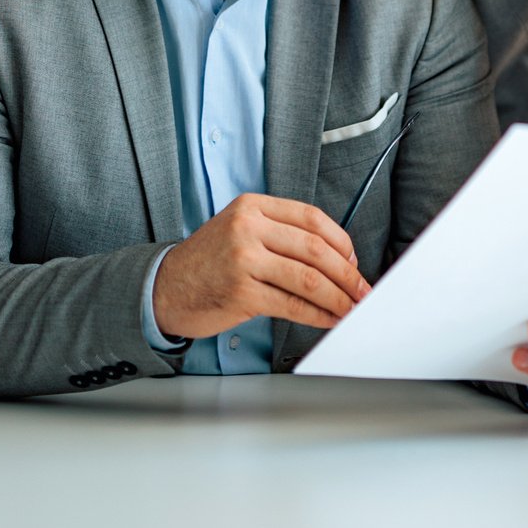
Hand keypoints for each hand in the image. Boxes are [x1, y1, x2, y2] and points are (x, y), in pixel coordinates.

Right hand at [153, 193, 369, 339]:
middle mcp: (247, 228)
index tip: (354, 262)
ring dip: (338, 298)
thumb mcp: (241, 231)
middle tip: (363, 290)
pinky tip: (328, 320)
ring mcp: (243, 259)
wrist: (165, 287)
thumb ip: (282, 235)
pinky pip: (292, 304)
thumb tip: (338, 260)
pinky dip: (317, 315)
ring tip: (352, 309)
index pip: (311, 218)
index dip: (341, 242)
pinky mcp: (241, 292)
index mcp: (253, 207)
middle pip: (315, 249)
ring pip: (308, 278)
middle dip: (347, 274)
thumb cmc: (209, 262)